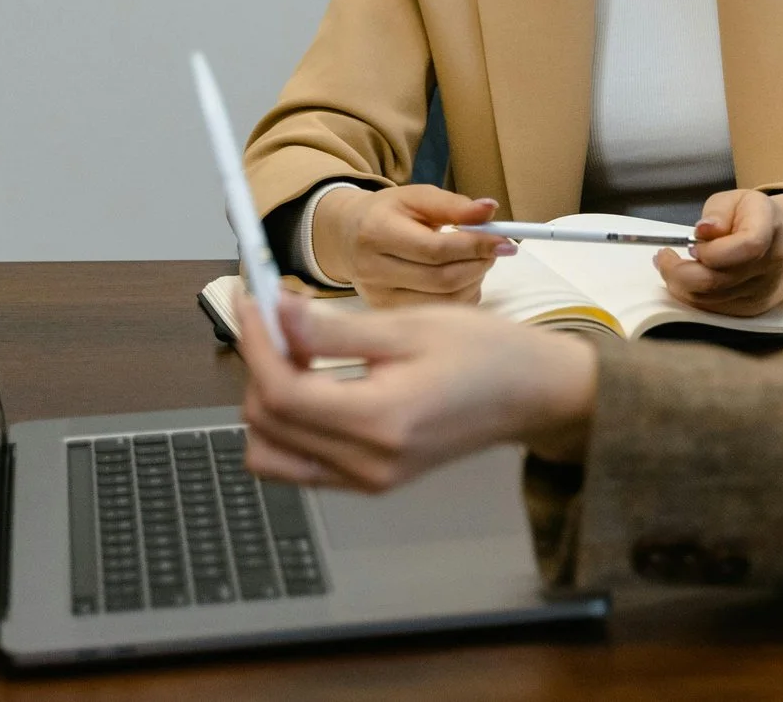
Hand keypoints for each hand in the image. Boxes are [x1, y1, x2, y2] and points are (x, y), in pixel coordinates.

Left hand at [238, 293, 596, 495]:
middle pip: (267, 425)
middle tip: (276, 316)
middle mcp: (367, 465)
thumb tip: (276, 313)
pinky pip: (300, 462)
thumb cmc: (486, 353)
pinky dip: (289, 423)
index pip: (281, 393)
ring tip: (296, 352)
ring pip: (272, 453)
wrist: (532, 394)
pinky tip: (312, 380)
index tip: (251, 299)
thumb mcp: (411, 326)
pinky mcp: (370, 482)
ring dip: (268, 400)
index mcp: (381, 423)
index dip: (255, 342)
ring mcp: (367, 481)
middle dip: (259, 364)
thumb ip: (335, 330)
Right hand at [315, 184, 515, 306]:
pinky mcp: (387, 314)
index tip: (504, 241)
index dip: (475, 246)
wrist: (347, 237)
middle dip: (479, 265)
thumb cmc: (389, 213)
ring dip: (473, 283)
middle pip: (441, 280)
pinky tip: (462, 280)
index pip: (435, 249)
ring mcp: (378, 298)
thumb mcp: (417, 198)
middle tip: (494, 251)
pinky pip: (437, 313)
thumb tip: (490, 209)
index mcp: (376, 232)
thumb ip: (453, 205)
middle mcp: (372, 270)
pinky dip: (461, 297)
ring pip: (443, 302)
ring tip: (476, 262)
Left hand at [652, 189, 782, 316]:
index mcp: (769, 229)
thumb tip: (703, 231)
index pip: (746, 247)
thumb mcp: (737, 199)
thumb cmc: (755, 217)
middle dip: (679, 272)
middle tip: (663, 258)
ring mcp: (762, 292)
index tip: (691, 244)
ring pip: (710, 299)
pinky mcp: (753, 309)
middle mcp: (770, 265)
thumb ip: (718, 212)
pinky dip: (692, 296)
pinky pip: (714, 309)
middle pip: (718, 281)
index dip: (712, 251)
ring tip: (671, 266)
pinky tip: (686, 279)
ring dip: (681, 285)